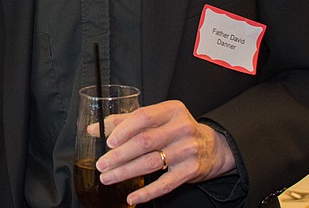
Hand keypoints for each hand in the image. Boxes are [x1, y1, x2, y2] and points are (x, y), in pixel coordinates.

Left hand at [94, 100, 235, 204]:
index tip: (108, 141)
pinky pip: (165, 184)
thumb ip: (126, 121)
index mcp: (171, 110)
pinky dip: (147, 192)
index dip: (124, 129)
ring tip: (108, 177)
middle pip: (145, 142)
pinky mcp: (190, 170)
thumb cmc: (177, 130)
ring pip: (151, 163)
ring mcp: (187, 150)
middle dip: (119, 155)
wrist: (213, 147)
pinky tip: (132, 197)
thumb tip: (94, 128)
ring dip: (126, 172)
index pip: (144, 117)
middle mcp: (181, 128)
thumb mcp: (158, 118)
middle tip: (101, 164)